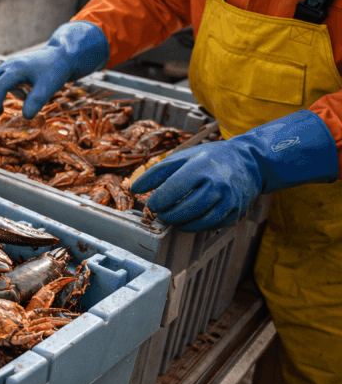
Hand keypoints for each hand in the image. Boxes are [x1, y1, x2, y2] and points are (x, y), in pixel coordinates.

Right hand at [0, 21, 108, 118]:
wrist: (62, 55)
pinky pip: (2, 79)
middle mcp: (10, 64)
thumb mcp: (49, 86)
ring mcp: (10, 64)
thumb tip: (25, 117)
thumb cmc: (55, 70)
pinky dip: (4, 90)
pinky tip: (22, 96)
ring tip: (0, 111)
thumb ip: (36, 100)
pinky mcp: (14, 67)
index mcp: (17, 68)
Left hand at [131, 110, 338, 231]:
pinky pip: (212, 226)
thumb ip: (157, 172)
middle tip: (161, 214)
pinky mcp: (235, 211)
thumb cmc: (210, 158)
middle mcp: (217, 184)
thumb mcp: (183, 157)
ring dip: (181, 224)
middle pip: (184, 210)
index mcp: (200, 167)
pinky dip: (197, 226)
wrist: (249, 162)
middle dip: (167, 216)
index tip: (152, 203)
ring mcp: (229, 200)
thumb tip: (134, 189)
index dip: (157, 201)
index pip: (172, 191)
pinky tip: (190, 220)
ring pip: (199, 222)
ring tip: (173, 218)